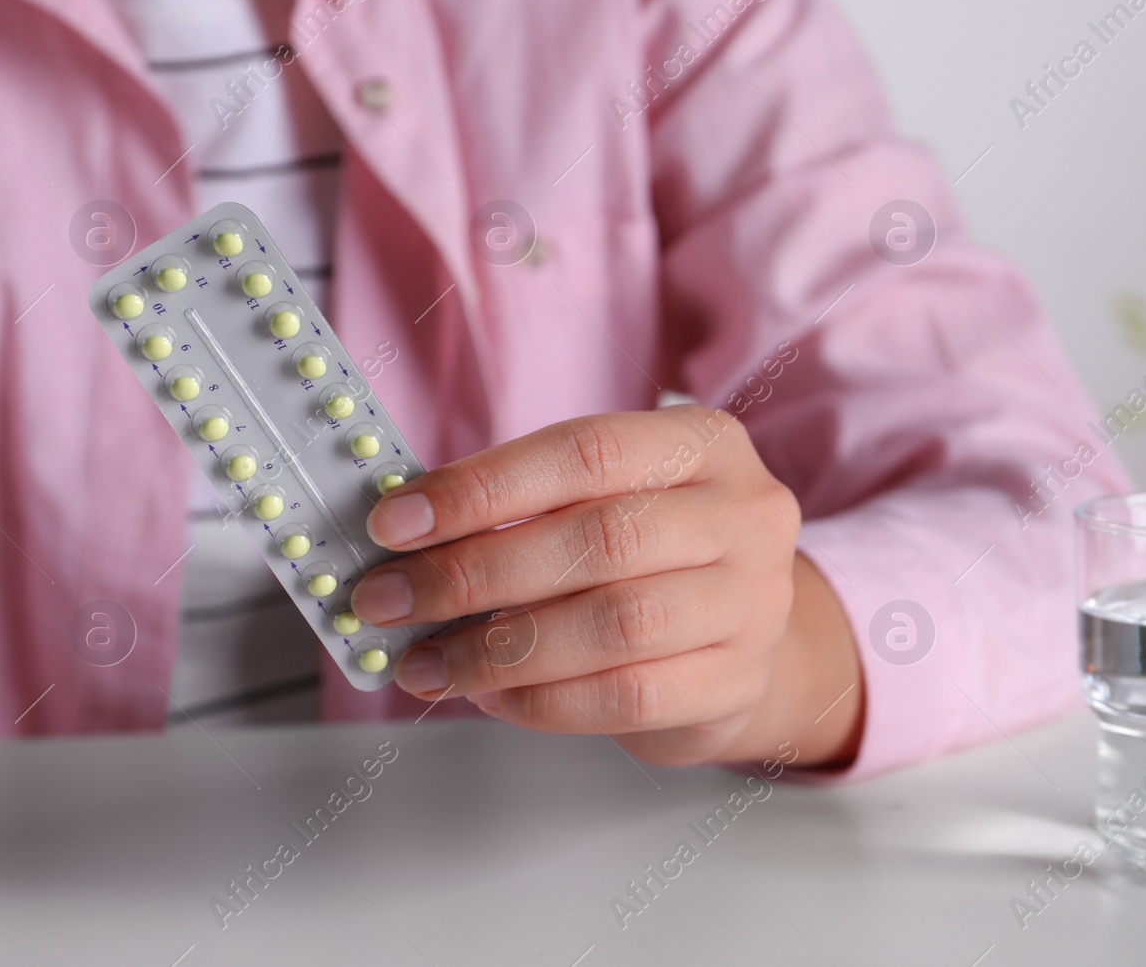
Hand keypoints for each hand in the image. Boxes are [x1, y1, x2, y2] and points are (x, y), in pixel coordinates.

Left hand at [350, 406, 863, 767]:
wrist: (747, 634)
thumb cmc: (658, 556)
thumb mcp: (608, 499)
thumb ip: (527, 506)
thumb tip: (408, 534)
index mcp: (704, 444)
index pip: (587, 452)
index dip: (484, 488)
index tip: (397, 523)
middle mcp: (743, 516)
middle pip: (600, 540)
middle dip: (474, 573)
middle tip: (392, 598)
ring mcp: (753, 603)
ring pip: (615, 625)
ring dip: (498, 650)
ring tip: (428, 660)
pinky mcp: (739, 682)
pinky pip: (627, 697)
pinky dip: (542, 700)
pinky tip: (490, 695)